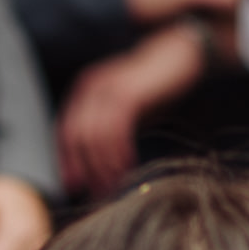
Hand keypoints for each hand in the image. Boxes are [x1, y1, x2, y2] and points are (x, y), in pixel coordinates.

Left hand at [58, 23, 205, 199]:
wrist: (181, 56)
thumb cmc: (155, 88)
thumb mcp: (127, 113)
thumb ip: (110, 133)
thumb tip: (100, 169)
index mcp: (84, 92)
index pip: (66, 134)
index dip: (68, 162)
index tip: (75, 187)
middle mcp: (89, 89)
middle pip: (77, 138)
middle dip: (85, 169)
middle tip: (97, 193)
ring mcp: (105, 89)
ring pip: (94, 137)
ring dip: (103, 166)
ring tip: (114, 185)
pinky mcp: (125, 93)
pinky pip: (114, 130)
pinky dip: (117, 152)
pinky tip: (126, 167)